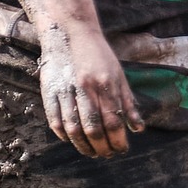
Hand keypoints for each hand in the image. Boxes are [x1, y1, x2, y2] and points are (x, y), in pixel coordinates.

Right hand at [39, 23, 143, 157]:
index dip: (118, 141)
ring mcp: (66, 91)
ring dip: (84, 146)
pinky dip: (64, 135)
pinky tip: (72, 140)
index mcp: (105, 85)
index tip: (121, 150)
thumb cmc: (99, 56)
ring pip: (74, 128)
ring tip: (92, 152)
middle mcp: (86, 89)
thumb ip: (128, 103)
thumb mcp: (119, 76)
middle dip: (102, 147)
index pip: (114, 121)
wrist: (69, 32)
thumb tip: (138, 129)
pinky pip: (55, 120)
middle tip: (107, 154)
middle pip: (94, 128)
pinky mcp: (49, 91)